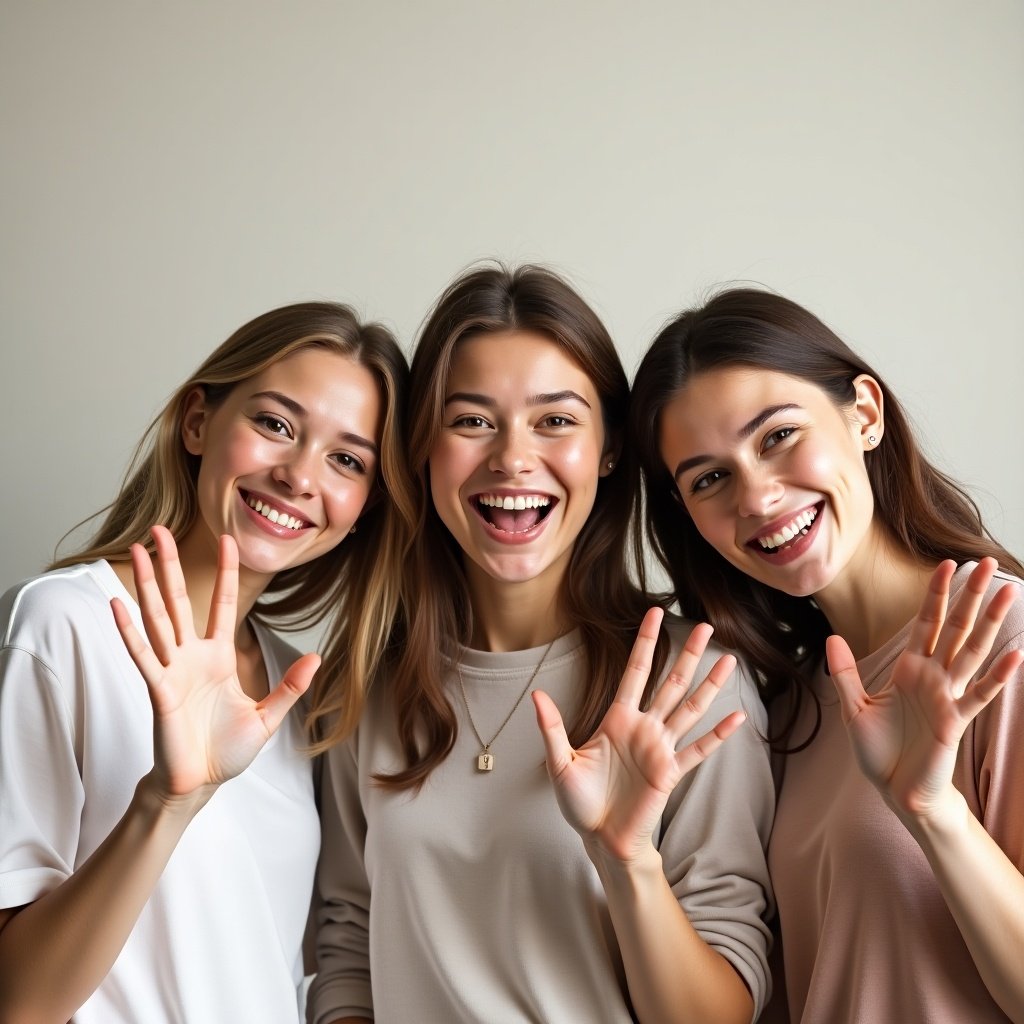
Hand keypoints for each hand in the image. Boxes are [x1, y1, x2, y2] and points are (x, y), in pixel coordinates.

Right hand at [111, 526, 319, 800]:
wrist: (200, 784)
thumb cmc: (227, 751)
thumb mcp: (268, 716)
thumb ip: (290, 686)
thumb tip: (317, 657)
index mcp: (220, 656)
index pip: (224, 604)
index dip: (227, 572)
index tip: (228, 539)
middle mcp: (193, 656)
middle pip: (180, 599)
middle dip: (170, 564)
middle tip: (158, 528)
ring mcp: (173, 669)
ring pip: (158, 617)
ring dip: (146, 583)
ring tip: (135, 549)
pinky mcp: (158, 690)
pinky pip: (142, 654)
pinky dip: (129, 629)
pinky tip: (117, 603)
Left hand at [532, 608, 743, 863]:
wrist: (599, 838)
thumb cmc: (579, 801)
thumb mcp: (559, 761)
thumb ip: (553, 727)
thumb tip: (536, 695)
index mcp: (617, 718)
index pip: (635, 671)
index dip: (645, 642)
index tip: (655, 613)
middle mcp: (643, 727)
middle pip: (670, 682)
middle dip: (687, 654)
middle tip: (706, 626)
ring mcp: (660, 748)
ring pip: (689, 709)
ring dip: (709, 686)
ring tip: (729, 661)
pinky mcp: (670, 772)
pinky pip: (698, 750)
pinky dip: (717, 735)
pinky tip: (736, 718)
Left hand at [827, 558, 1022, 823]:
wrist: (894, 790)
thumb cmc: (878, 751)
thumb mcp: (853, 708)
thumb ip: (845, 673)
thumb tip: (832, 638)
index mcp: (909, 668)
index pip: (925, 622)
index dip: (936, 594)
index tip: (945, 564)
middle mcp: (932, 676)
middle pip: (955, 626)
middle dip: (969, 595)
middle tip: (984, 562)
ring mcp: (947, 696)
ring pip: (972, 651)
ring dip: (989, 622)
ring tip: (1007, 592)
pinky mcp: (954, 721)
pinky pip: (979, 694)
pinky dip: (997, 676)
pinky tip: (1015, 655)